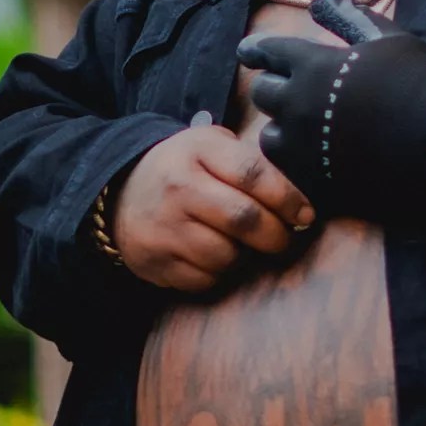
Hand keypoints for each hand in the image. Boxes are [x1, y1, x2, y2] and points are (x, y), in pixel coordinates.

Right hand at [110, 126, 314, 293]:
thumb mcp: (211, 146)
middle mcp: (178, 188)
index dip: (287, 197)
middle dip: (276, 235)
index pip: (253, 174)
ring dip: (244, 256)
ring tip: (241, 244)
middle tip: (284, 237)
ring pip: (226, 256)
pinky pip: (204, 279)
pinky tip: (212, 255)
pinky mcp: (154, 261)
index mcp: (198, 151)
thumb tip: (299, 194)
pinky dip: (218, 273)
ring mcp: (163, 227)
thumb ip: (250, 161)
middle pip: (244, 219)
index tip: (306, 214)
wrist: (120, 191)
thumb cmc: (184, 169)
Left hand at [237, 0, 425, 222]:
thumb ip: (349, 19)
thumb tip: (321, 2)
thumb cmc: (419, 81)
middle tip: (284, 89)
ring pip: (270, 137)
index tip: (249, 52)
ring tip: (299, 128)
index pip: (267, 52)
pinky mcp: (316, 181)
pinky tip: (314, 158)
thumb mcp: (388, 38)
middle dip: (273, 88)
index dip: (257, 50)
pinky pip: (290, 172)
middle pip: (262, 94)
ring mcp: (304, 147)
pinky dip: (298, 162)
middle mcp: (298, 105)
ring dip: (281, 128)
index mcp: (311, 65)